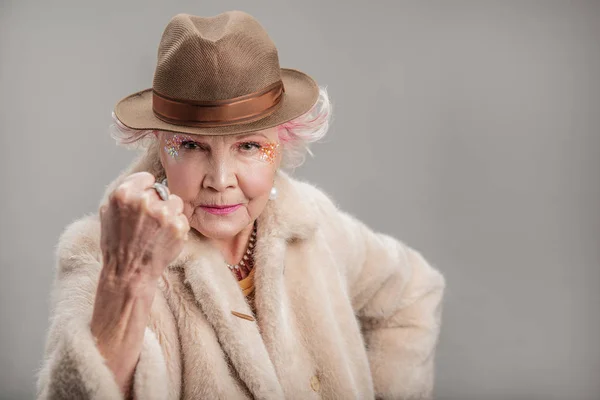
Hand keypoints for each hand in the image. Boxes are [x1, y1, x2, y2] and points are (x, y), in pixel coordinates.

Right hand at [98, 171, 189, 285]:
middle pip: (161, 190)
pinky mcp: (178, 226)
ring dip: (170, 212)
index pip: (147, 178)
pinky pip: (183, 218)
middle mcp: (144, 201)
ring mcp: (163, 213)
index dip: (146, 190)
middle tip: (149, 221)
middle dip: (157, 203)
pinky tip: (165, 237)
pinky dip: (177, 227)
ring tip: (158, 229)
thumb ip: (125, 194)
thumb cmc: (117, 245)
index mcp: (124, 194)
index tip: (145, 201)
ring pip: (175, 202)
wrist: (128, 272)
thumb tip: (143, 181)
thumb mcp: (108, 213)